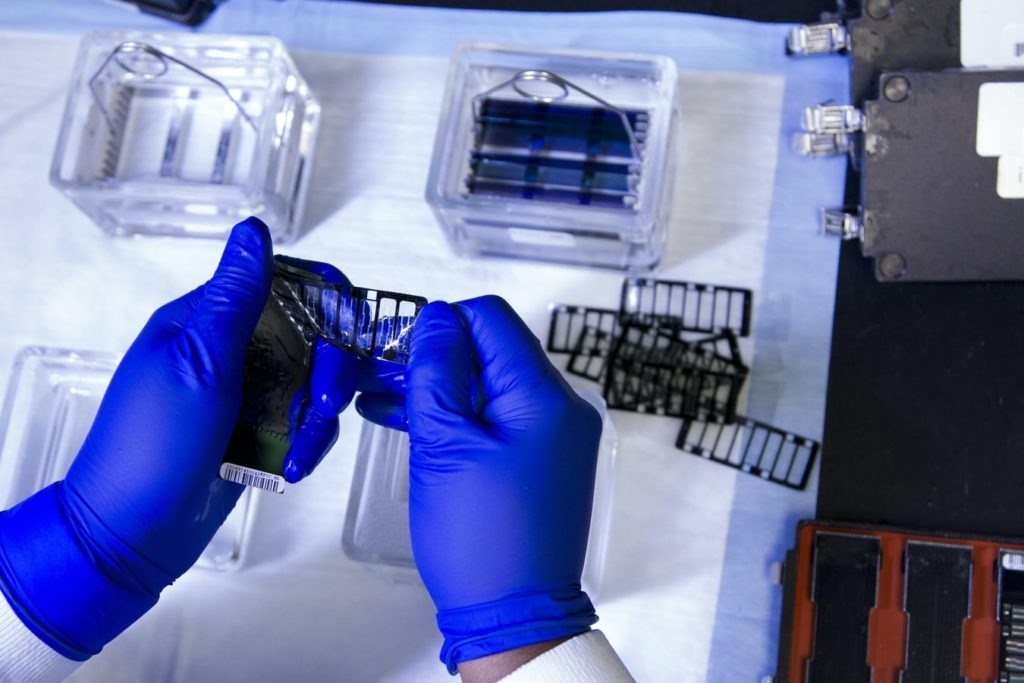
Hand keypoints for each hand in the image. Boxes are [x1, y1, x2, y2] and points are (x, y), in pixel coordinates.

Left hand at [0, 218, 354, 659]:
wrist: (132, 534)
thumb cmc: (153, 444)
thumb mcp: (198, 363)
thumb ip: (235, 298)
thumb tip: (253, 230)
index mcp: (207, 320)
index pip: (283, 283)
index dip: (326, 299)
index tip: (352, 328)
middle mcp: (232, 350)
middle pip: (311, 336)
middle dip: (329, 370)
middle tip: (327, 404)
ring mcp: (246, 394)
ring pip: (314, 384)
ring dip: (319, 418)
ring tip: (301, 454)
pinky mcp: (258, 433)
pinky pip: (304, 424)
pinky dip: (307, 444)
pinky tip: (293, 468)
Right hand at [401, 296, 602, 672]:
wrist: (515, 615)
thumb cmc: (481, 540)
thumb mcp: (444, 446)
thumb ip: (438, 372)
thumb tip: (438, 317)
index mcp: (544, 396)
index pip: (491, 319)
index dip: (440, 324)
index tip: (399, 349)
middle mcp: (562, 407)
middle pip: (493, 350)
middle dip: (436, 357)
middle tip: (382, 376)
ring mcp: (557, 434)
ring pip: (491, 384)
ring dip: (441, 388)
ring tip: (385, 401)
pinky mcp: (545, 459)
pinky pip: (500, 418)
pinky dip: (461, 416)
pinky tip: (413, 424)